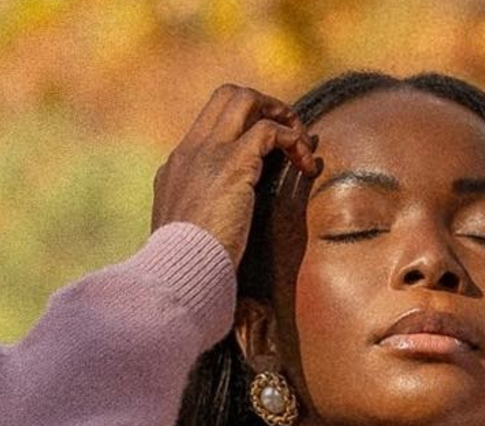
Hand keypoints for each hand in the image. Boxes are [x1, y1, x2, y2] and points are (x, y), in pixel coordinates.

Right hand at [152, 84, 322, 266]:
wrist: (179, 270)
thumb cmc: (186, 265)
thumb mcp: (187, 232)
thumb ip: (202, 215)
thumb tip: (224, 221)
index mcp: (177, 166)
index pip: (211, 122)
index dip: (244, 126)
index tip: (268, 151)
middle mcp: (190, 151)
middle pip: (227, 96)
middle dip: (264, 106)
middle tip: (289, 135)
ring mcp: (209, 153)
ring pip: (244, 99)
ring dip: (281, 114)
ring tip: (302, 144)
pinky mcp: (233, 163)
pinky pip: (270, 130)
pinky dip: (294, 141)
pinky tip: (307, 166)